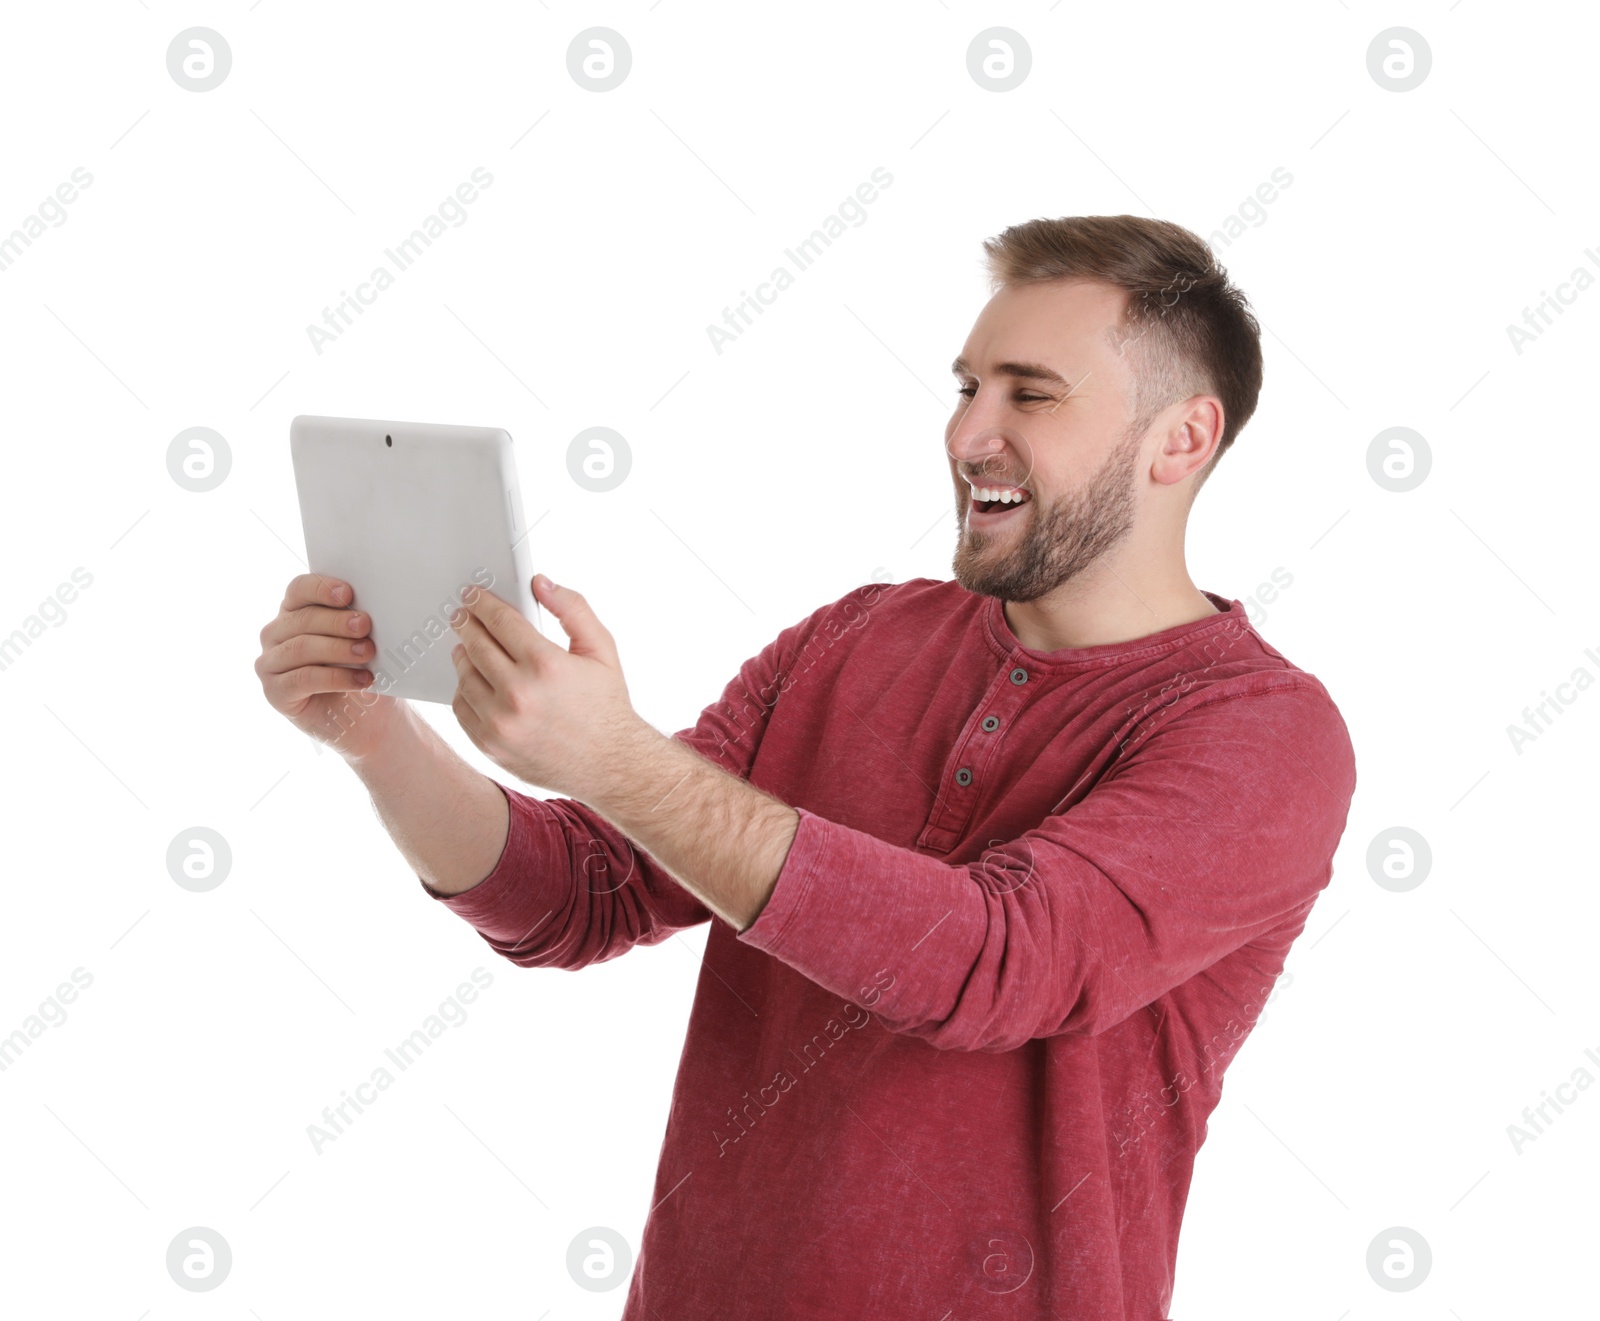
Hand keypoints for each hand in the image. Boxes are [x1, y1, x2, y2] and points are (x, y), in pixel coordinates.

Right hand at [255, 573, 405, 758]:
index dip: (321, 588)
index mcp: (295, 612)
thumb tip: (368, 608)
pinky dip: (336, 678)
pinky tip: (362, 680)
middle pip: (303, 619)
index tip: (348, 593)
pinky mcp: (275, 692)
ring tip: (367, 653)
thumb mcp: (364, 641)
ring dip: (339, 649)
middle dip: (337, 621)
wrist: (369, 718)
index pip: (299, 590)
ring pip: (302, 647)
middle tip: (365, 626)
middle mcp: (276, 635)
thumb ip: (357, 623)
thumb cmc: (363, 671)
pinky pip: (303, 678)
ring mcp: (271, 664)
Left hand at [449, 575, 648, 799]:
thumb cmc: (606, 705)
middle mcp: (519, 694)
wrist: (610, 765)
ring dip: (463, 655)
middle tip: (461, 615)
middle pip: (475, 645)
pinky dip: (464, 689)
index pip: (499, 621)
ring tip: (467, 646)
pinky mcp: (490, 745)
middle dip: (466, 624)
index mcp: (546, 665)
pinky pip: (462, 707)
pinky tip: (474, 679)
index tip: (472, 596)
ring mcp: (500, 723)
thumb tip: (540, 583)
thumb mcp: (601, 649)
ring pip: (464, 675)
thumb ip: (573, 609)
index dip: (482, 603)